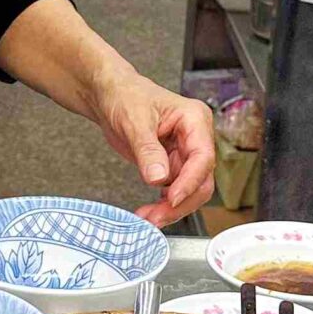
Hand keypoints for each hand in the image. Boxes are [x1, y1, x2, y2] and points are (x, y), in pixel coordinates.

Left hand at [89, 72, 215, 225]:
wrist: (109, 95)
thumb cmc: (125, 95)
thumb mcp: (134, 121)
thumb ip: (148, 151)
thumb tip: (159, 178)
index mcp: (195, 119)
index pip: (202, 157)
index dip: (190, 182)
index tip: (172, 200)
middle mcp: (195, 138)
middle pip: (201, 180)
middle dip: (181, 202)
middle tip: (156, 218)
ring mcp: (184, 153)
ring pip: (189, 190)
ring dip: (171, 208)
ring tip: (147, 218)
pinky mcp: (172, 164)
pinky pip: (174, 190)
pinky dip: (162, 204)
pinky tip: (149, 211)